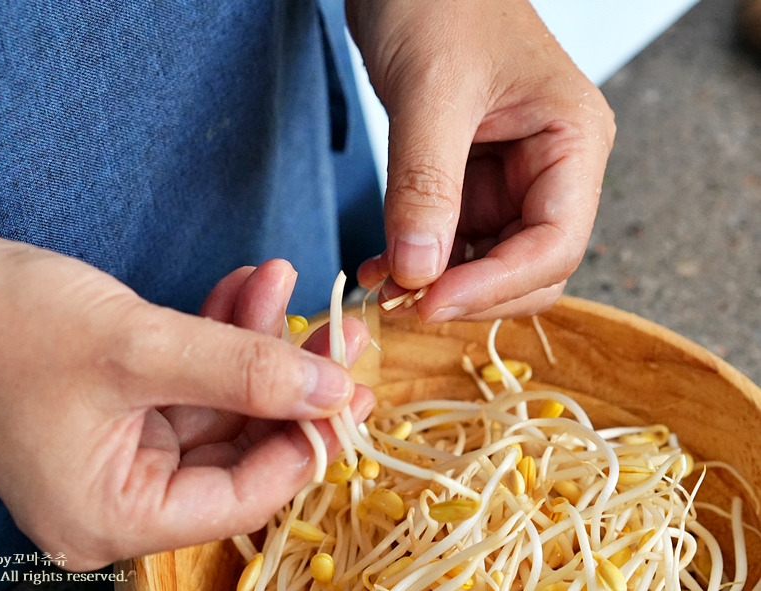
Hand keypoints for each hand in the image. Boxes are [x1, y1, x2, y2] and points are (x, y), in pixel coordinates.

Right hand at [0, 223, 372, 569]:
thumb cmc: (1, 325)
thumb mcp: (136, 346)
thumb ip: (242, 370)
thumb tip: (333, 392)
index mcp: (114, 516)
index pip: (244, 495)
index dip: (304, 441)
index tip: (349, 387)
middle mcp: (120, 495)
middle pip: (238, 445)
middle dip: (285, 377)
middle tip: (336, 330)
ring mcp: (120, 448)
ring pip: (219, 400)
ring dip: (253, 339)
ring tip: (283, 279)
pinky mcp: (118, 404)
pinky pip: (188, 374)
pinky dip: (218, 331)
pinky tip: (247, 284)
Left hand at [350, 0, 615, 321]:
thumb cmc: (438, 1)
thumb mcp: (431, 92)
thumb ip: (425, 184)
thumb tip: (418, 272)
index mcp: (573, 140)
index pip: (555, 243)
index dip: (494, 286)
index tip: (429, 303)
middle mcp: (551, 168)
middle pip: (528, 268)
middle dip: (468, 293)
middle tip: (403, 304)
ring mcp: (509, 179)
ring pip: (486, 263)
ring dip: (436, 284)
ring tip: (382, 285)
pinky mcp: (469, 181)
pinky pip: (452, 242)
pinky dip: (418, 262)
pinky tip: (381, 265)